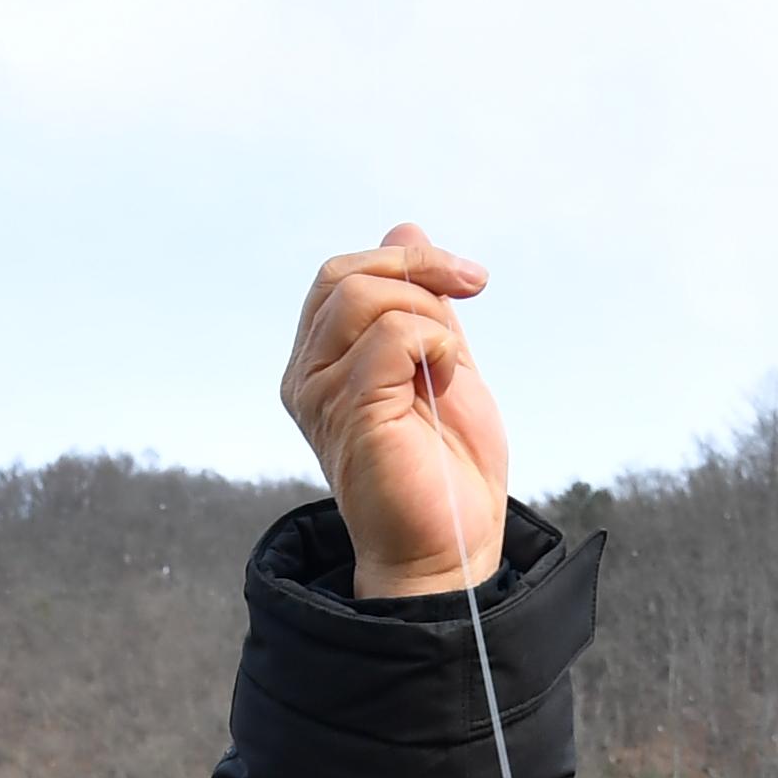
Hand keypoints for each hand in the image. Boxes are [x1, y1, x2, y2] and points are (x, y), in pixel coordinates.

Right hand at [281, 225, 507, 596]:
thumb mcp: (440, 363)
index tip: (469, 280)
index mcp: (321, 363)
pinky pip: (390, 336)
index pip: (340, 275)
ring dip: (428, 313)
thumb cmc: (444, 470)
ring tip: (448, 364)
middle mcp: (307, 376)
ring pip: (363, 297)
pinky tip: (443, 383)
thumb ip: (420, 304)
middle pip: (343, 274)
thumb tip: (405, 229)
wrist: (451, 548)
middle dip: (418, 271)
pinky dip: (433, 344)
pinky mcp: (350, 411)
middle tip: (471, 294)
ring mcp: (321, 395)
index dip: (404, 259)